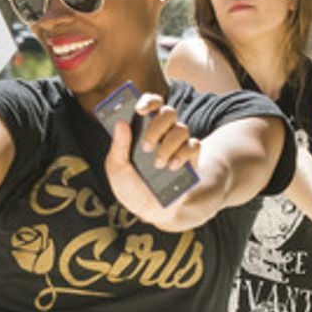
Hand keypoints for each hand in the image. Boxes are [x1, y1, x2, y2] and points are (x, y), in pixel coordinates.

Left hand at [105, 94, 198, 223]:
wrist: (151, 211)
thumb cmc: (131, 187)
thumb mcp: (117, 170)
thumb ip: (118, 147)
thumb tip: (121, 123)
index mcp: (142, 130)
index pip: (150, 105)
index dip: (147, 101)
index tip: (139, 109)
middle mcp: (162, 133)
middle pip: (168, 112)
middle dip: (156, 127)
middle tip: (145, 147)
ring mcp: (178, 145)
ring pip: (181, 128)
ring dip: (168, 145)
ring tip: (157, 164)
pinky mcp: (191, 159)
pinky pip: (194, 145)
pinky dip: (183, 154)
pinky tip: (172, 167)